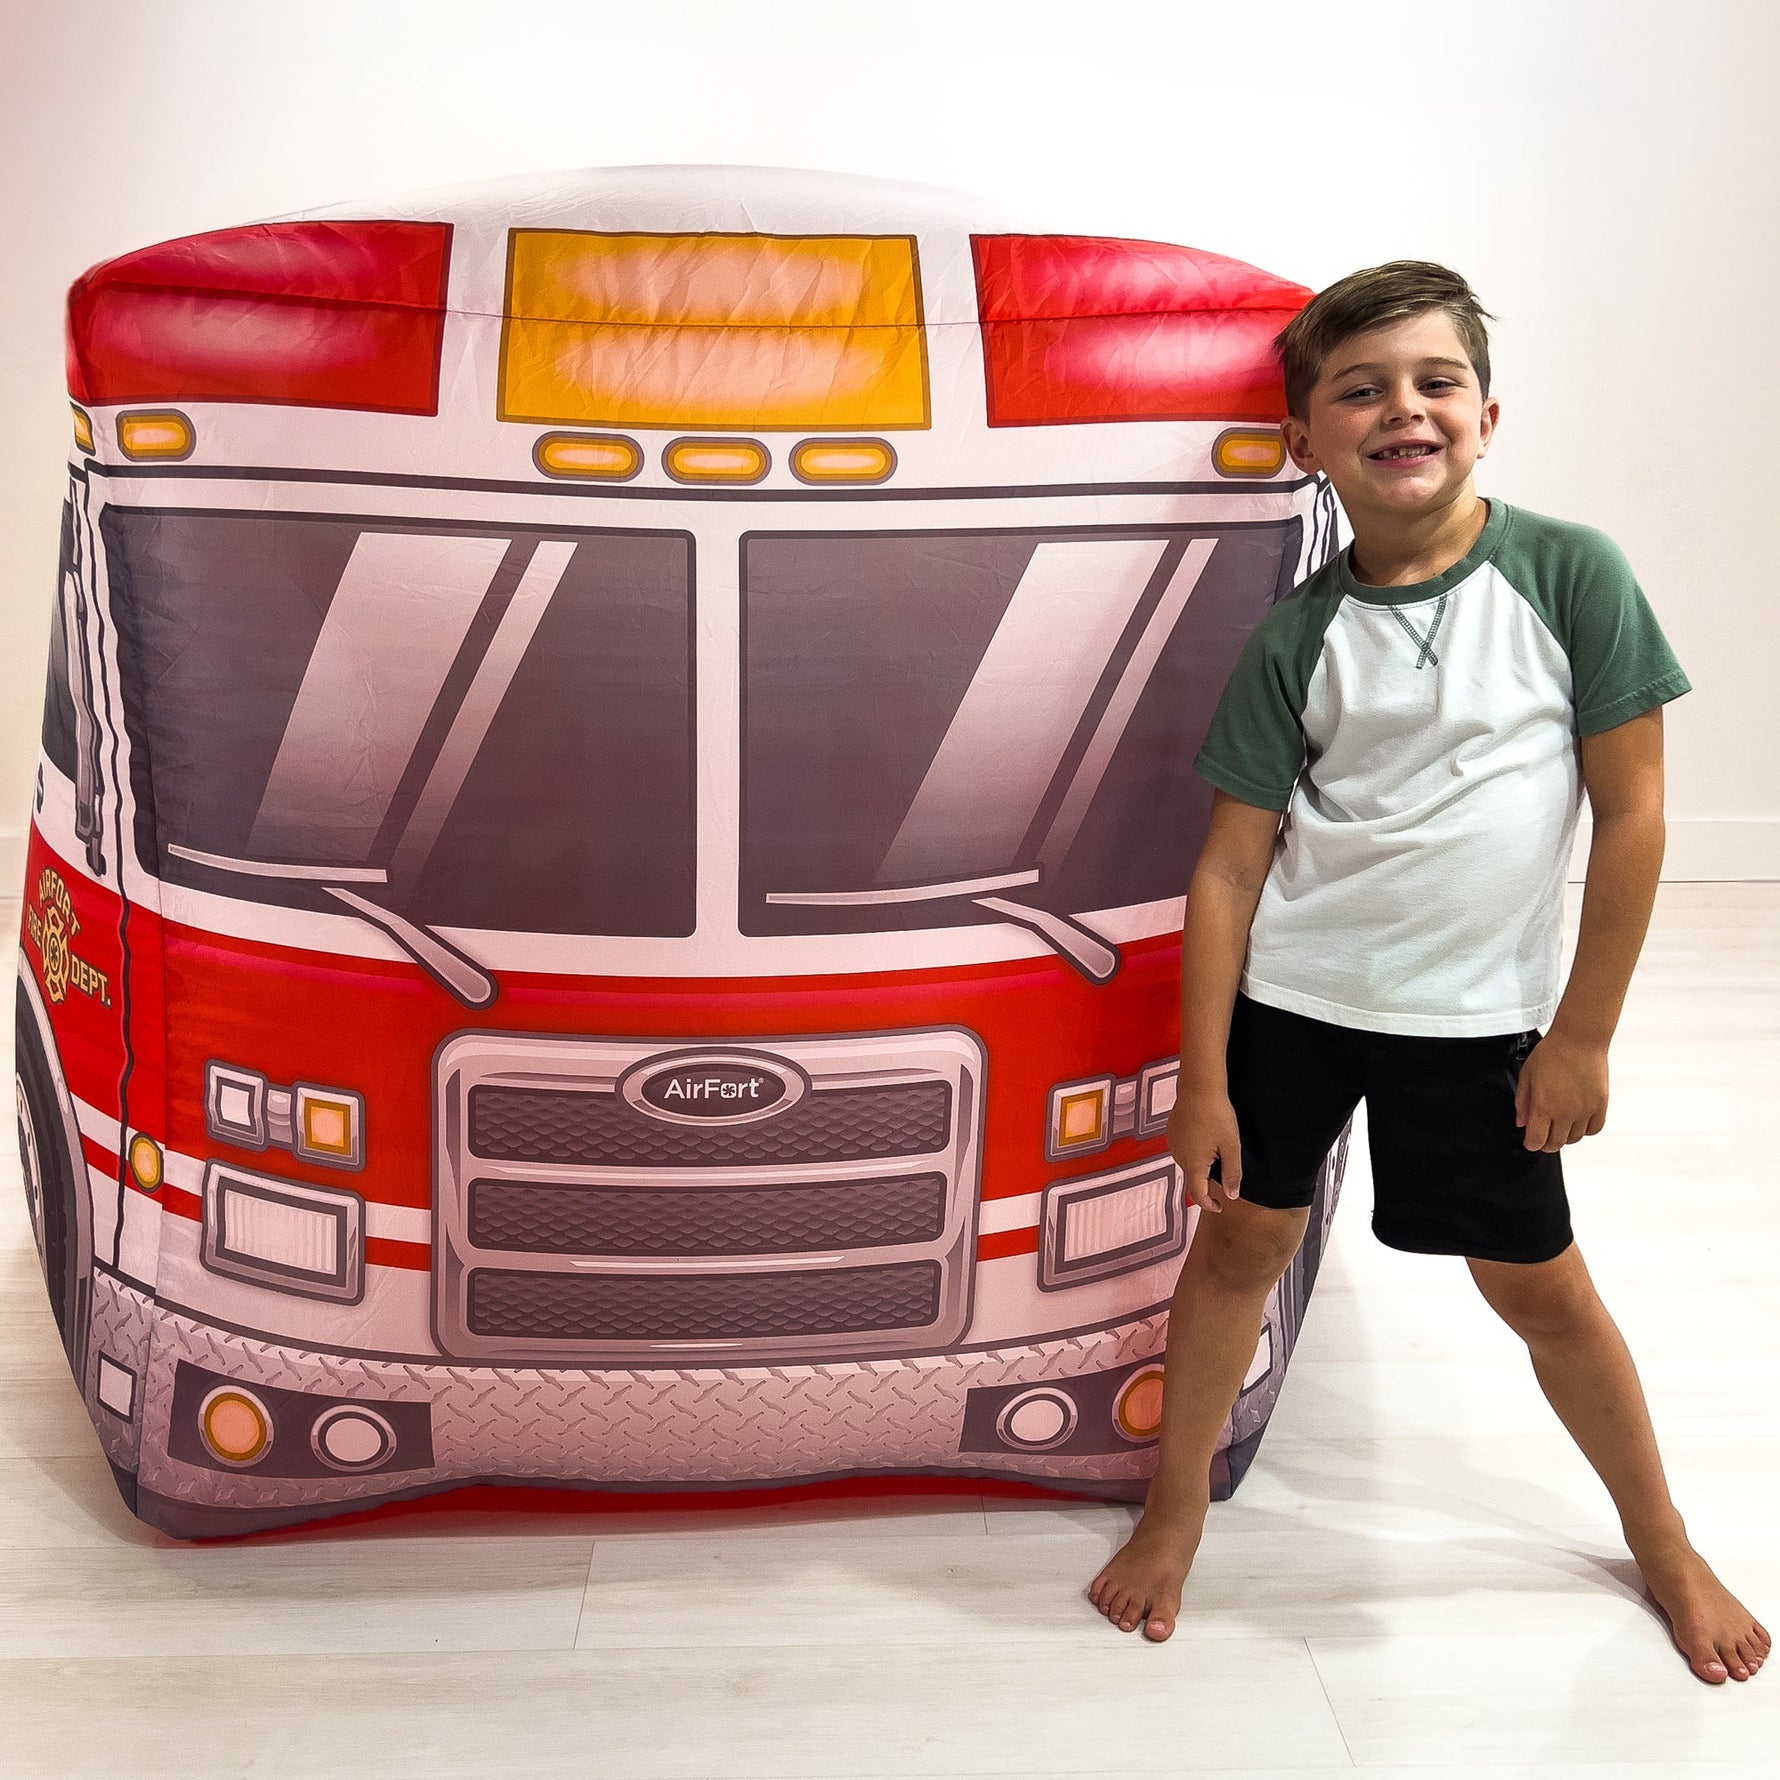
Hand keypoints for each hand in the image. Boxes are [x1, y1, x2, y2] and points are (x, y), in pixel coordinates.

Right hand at [1168, 1084, 1242, 1212]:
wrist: (1199, 1087)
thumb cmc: (1216, 1115)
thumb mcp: (1231, 1146)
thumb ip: (1232, 1174)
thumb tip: (1231, 1195)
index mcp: (1194, 1164)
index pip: (1198, 1195)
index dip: (1209, 1205)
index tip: (1220, 1206)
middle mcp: (1178, 1157)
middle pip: (1194, 1177)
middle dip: (1209, 1176)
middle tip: (1226, 1159)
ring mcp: (1173, 1144)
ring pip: (1189, 1162)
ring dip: (1202, 1161)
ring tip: (1217, 1143)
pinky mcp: (1172, 1132)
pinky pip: (1183, 1149)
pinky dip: (1194, 1149)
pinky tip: (1205, 1134)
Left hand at [1514, 1031, 1608, 1150]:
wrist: (1579, 1040)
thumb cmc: (1551, 1054)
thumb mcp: (1527, 1076)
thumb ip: (1522, 1102)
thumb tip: (1522, 1123)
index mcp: (1544, 1107)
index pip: (1537, 1141)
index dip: (1531, 1143)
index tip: (1530, 1140)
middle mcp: (1566, 1113)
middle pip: (1556, 1143)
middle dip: (1546, 1143)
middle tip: (1543, 1136)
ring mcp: (1585, 1111)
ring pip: (1575, 1138)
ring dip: (1565, 1136)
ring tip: (1559, 1126)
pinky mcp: (1600, 1105)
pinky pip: (1594, 1129)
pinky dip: (1585, 1130)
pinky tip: (1577, 1122)